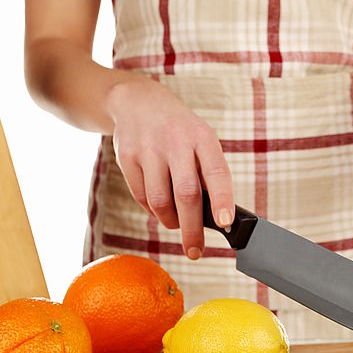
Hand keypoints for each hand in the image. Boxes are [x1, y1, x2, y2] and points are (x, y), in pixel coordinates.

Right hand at [106, 78, 234, 258]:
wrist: (138, 102)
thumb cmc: (179, 131)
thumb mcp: (200, 140)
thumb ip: (207, 173)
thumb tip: (217, 219)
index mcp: (202, 137)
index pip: (215, 172)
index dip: (222, 199)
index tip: (225, 223)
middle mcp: (175, 141)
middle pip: (186, 194)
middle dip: (192, 229)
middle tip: (196, 250)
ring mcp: (148, 149)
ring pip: (160, 201)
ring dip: (170, 221)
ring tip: (176, 223)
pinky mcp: (127, 157)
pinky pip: (142, 198)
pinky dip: (153, 210)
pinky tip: (159, 207)